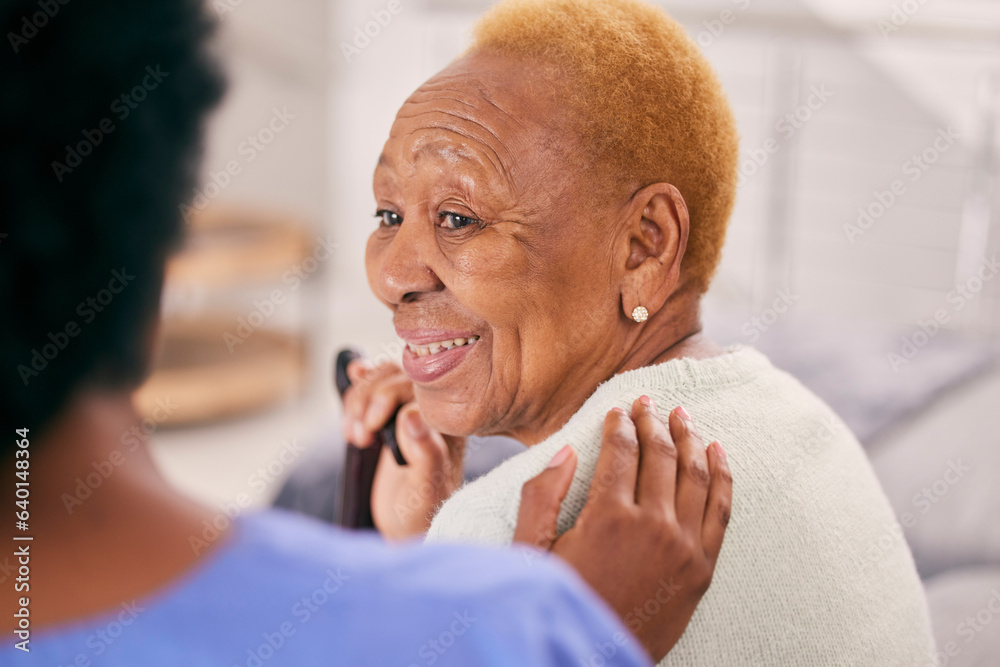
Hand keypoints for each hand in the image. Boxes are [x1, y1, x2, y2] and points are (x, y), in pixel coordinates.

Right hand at [340, 360, 463, 539]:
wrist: (407, 525)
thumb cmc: (423, 513)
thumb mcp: (425, 491)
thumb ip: (426, 454)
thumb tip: (411, 414)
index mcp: (451, 423)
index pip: (418, 388)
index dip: (387, 400)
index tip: (370, 431)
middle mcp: (433, 410)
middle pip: (397, 376)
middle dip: (369, 401)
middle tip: (360, 438)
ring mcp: (411, 408)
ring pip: (383, 376)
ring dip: (359, 399)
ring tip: (355, 436)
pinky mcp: (390, 413)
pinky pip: (376, 382)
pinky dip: (360, 381)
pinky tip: (353, 376)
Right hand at [512, 397, 732, 661]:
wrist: (596, 660)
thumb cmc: (561, 604)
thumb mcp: (531, 553)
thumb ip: (542, 497)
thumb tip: (567, 450)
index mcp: (607, 516)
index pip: (621, 451)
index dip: (620, 424)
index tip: (619, 408)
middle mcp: (652, 525)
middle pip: (659, 456)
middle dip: (653, 422)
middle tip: (648, 402)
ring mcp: (683, 547)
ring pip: (695, 475)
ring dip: (689, 438)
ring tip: (682, 415)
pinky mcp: (702, 568)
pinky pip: (720, 510)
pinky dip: (722, 475)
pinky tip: (716, 451)